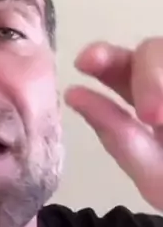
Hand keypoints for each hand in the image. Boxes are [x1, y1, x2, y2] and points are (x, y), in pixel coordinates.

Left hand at [64, 38, 162, 211]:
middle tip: (151, 116)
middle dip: (148, 77)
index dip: (104, 57)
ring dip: (162, 83)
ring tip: (161, 119)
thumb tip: (73, 93)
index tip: (85, 63)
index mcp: (150, 102)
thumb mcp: (153, 174)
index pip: (121, 68)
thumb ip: (118, 136)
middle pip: (154, 51)